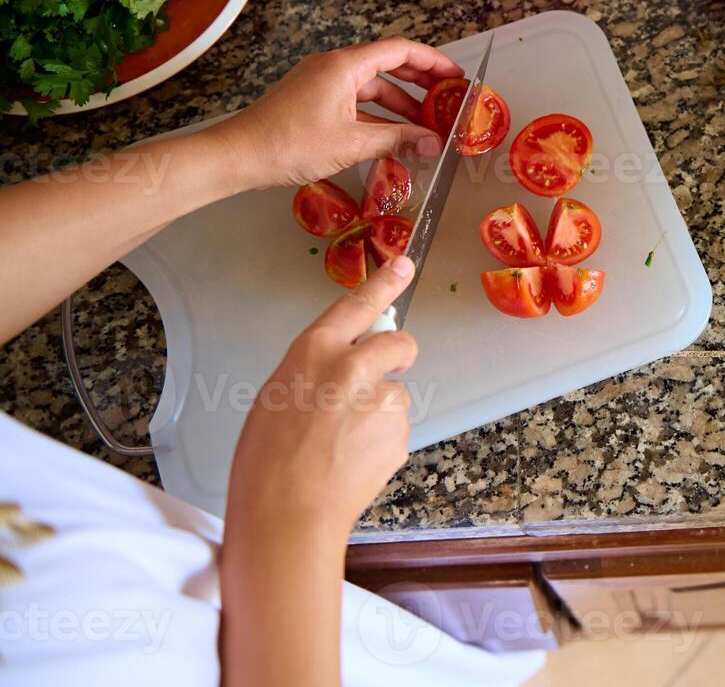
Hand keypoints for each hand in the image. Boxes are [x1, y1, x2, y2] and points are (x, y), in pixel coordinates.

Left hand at [212, 38, 463, 190]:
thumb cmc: (292, 143)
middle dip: (421, 84)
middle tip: (448, 101)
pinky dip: (378, 116)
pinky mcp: (314, 101)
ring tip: (426, 128)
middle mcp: (334, 66)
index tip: (456, 77)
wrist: (239, 156)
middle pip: (388, 66)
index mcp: (344, 65)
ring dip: (400, 106)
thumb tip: (436, 143)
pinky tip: (394, 137)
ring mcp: (322, 83)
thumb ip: (398, 140)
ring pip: (372, 88)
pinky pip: (356, 101)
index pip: (399, 51)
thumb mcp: (353, 143)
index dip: (432, 61)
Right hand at [226, 256, 420, 541]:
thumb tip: (338, 371)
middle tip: (381, 379)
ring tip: (344, 446)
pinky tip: (353, 464)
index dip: (383, 283)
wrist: (286, 516)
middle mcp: (353, 367)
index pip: (356, 305)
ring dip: (380, 413)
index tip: (404, 265)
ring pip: (396, 395)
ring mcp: (381, 400)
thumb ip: (315, 373)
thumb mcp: (276, 397)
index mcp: (314, 352)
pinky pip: (396, 429)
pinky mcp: (399, 433)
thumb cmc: (265, 463)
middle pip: (398, 342)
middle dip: (397, 356)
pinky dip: (382, 443)